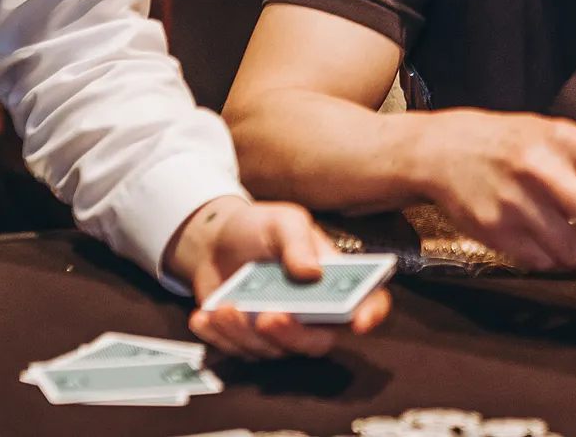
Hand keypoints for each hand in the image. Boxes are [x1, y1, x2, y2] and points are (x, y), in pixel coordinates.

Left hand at [165, 196, 389, 357]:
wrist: (215, 239)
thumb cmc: (260, 227)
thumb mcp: (283, 222)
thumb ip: (298, 244)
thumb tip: (313, 273)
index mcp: (333, 281)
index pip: (367, 301)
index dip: (370, 313)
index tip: (360, 321)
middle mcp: (312, 313)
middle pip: (317, 342)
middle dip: (294, 336)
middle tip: (270, 317)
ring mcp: (279, 331)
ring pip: (272, 352)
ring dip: (247, 334)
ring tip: (226, 307)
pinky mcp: (247, 340)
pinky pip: (238, 351)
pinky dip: (220, 336)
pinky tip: (204, 316)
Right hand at [412, 110, 575, 272]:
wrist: (442, 151)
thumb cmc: (508, 142)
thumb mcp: (551, 135)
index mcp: (563, 141)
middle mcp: (542, 171)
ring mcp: (518, 205)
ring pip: (574, 250)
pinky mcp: (497, 233)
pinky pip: (542, 262)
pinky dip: (558, 263)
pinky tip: (561, 253)